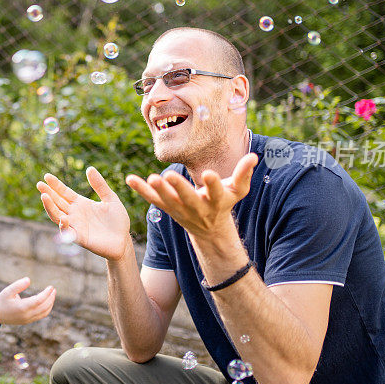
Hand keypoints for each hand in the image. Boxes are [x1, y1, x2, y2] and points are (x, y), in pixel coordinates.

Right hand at [0, 277, 55, 324]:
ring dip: (50, 304)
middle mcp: (26, 315)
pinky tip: (48, 302)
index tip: (51, 287)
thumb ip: (18, 285)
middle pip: (44, 307)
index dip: (46, 294)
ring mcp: (28, 319)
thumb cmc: (2, 300)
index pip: (39, 301)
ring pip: (44, 313)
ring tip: (52, 295)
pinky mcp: (28, 321)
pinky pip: (41, 316)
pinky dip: (46, 309)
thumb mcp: (8, 291)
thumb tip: (28, 279)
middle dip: (51, 298)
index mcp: (22, 308)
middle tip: (54, 289)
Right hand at [37, 167, 131, 260]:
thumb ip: (100, 185)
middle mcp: (75, 214)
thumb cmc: (117, 220)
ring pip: (57, 216)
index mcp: (81, 203)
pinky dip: (64, 226)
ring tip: (44, 197)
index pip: (64, 192)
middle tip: (39, 184)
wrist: (123, 240)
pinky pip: (68, 232)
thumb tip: (89, 168)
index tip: (46, 176)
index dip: (56, 185)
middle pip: (57, 202)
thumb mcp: (111, 199)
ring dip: (50, 207)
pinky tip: (63, 218)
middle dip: (48, 194)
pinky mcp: (80, 238)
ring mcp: (76, 226)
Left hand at [126, 153, 257, 243]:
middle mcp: (197, 207)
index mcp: (216, 201)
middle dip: (179, 188)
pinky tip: (130, 179)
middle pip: (187, 198)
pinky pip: (152, 200)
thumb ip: (244, 174)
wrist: (208, 227)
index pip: (215, 192)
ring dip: (158, 190)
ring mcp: (180, 209)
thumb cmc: (224, 201)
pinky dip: (141, 190)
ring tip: (150, 178)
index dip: (213, 184)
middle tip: (169, 176)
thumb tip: (254, 156)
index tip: (210, 174)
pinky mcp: (167, 208)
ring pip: (168, 201)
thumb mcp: (237, 190)